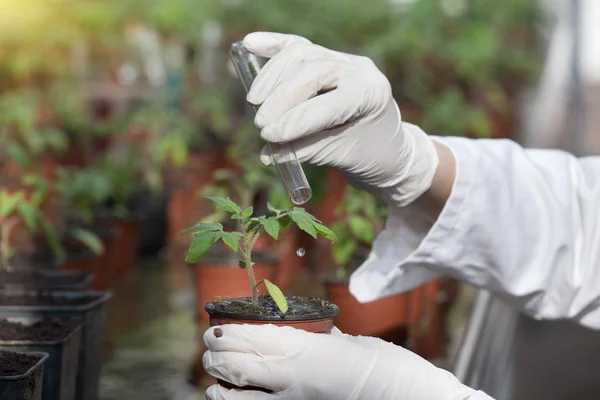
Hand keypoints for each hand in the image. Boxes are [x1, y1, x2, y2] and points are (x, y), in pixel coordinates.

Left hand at [202, 324, 474, 399]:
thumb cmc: (394, 373)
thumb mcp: (355, 346)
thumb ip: (322, 341)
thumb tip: (301, 336)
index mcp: (313, 354)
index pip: (258, 340)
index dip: (231, 335)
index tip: (215, 329)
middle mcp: (299, 384)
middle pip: (243, 369)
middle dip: (220, 358)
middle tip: (209, 348)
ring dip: (223, 391)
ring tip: (213, 385)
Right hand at [243, 32, 439, 206]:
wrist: (388, 146)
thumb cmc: (369, 154)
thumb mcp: (342, 156)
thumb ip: (305, 151)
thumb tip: (267, 152)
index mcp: (371, 94)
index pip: (328, 102)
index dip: (295, 120)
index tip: (269, 136)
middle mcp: (358, 69)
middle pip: (311, 70)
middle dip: (281, 98)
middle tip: (261, 124)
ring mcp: (342, 59)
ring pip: (300, 54)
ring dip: (272, 78)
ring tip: (255, 103)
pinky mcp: (326, 58)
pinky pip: (297, 47)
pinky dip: (272, 46)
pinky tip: (249, 44)